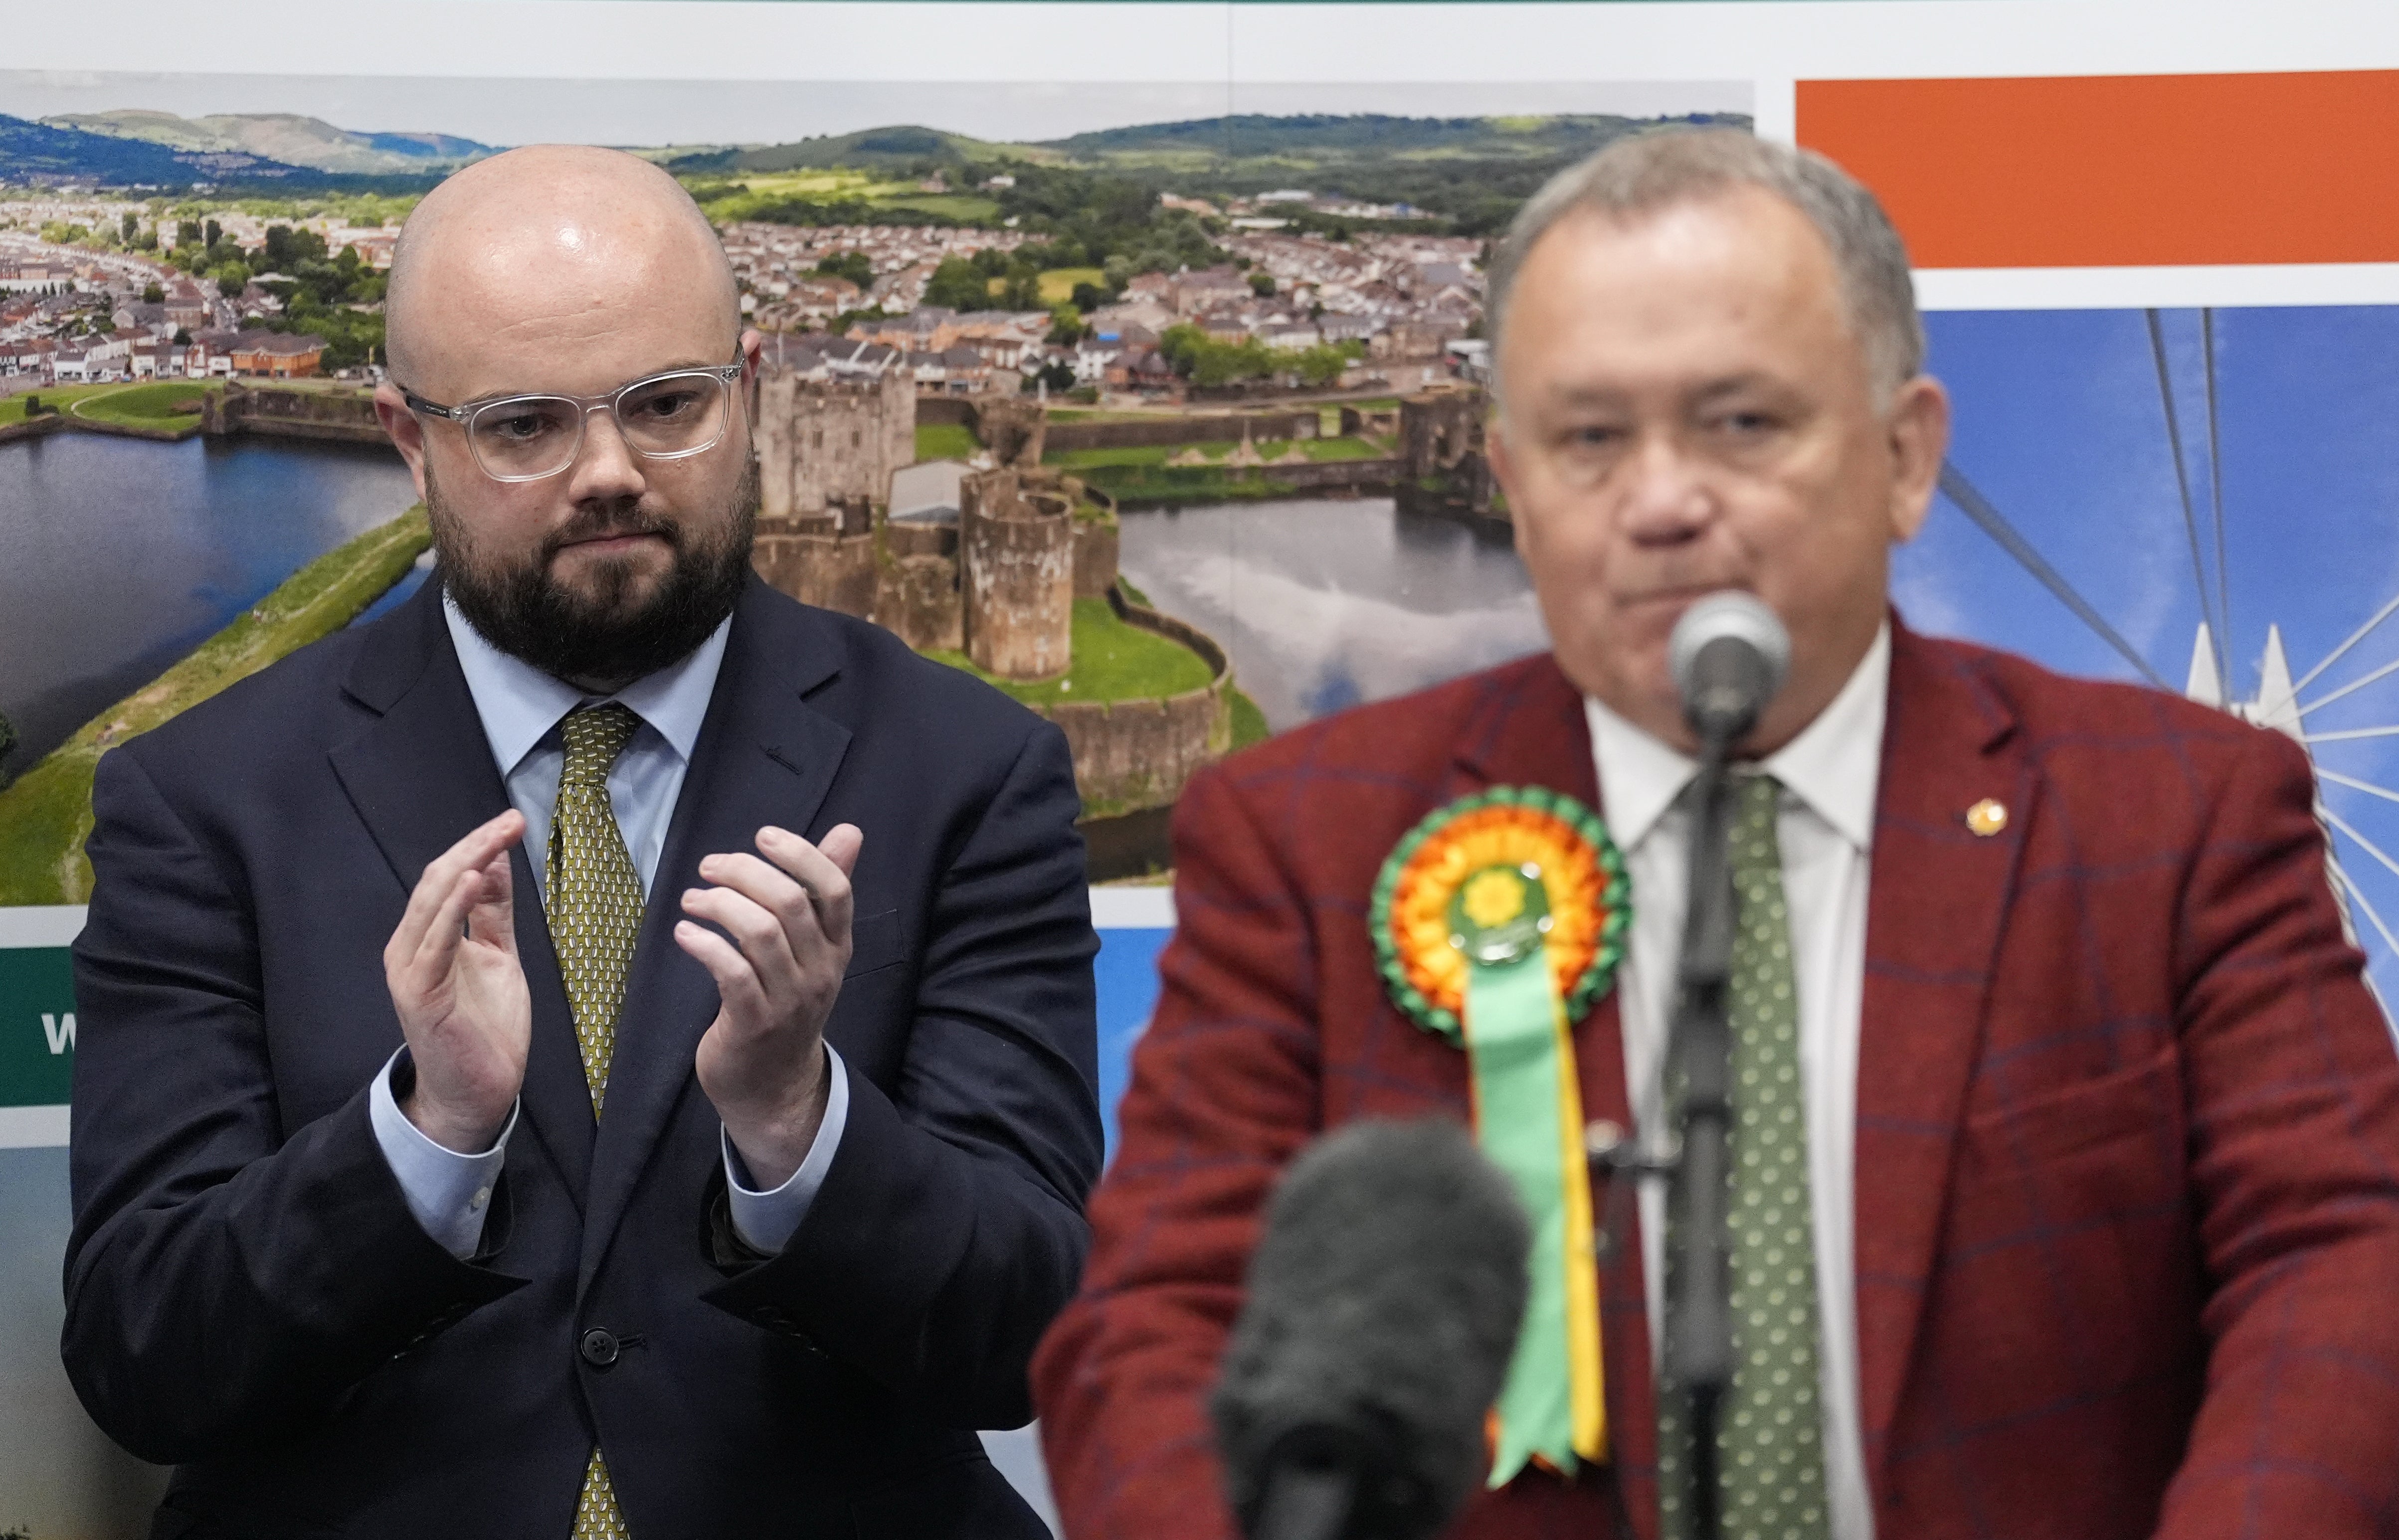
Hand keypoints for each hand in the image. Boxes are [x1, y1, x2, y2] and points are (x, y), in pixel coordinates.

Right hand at [384, 810, 530, 1153]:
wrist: (478, 1091)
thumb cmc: (485, 1027)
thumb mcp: (498, 956)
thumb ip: (493, 912)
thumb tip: (496, 861)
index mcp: (429, 936)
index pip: (448, 877)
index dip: (479, 846)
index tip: (512, 821)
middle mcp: (412, 946)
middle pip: (438, 881)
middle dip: (476, 846)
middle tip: (511, 820)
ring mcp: (411, 969)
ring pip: (432, 903)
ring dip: (466, 865)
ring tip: (495, 838)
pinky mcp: (418, 993)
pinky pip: (435, 943)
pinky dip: (451, 910)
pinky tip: (472, 882)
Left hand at [679, 824, 863, 1188]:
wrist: (773, 1085)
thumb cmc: (786, 1001)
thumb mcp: (813, 948)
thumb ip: (825, 890)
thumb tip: (850, 832)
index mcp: (838, 946)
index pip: (835, 890)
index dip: (800, 855)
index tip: (763, 836)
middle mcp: (821, 971)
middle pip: (789, 904)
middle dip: (744, 872)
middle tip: (709, 867)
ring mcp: (789, 999)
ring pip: (758, 932)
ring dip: (718, 905)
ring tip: (693, 900)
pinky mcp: (753, 1023)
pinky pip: (730, 971)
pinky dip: (703, 944)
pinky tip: (685, 933)